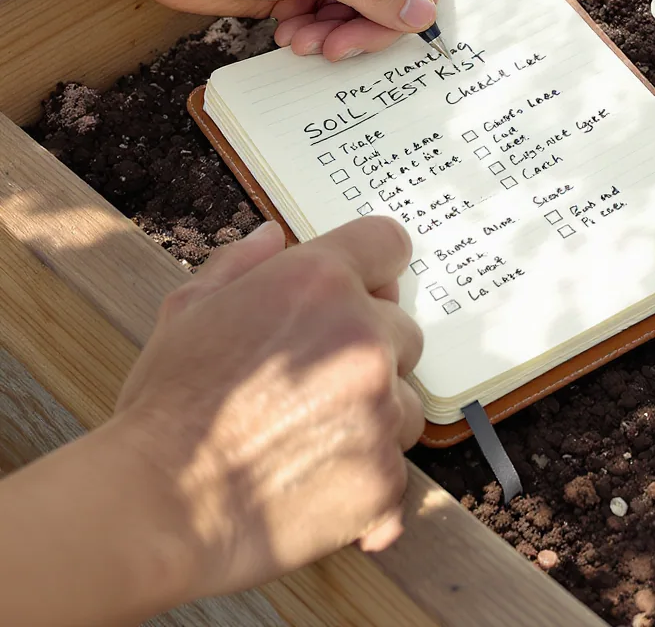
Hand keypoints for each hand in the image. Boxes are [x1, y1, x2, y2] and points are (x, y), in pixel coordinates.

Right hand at [114, 217, 423, 600]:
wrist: (160, 508)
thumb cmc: (168, 408)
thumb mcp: (188, 311)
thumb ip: (240, 263)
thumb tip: (272, 236)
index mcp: (319, 283)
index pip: (388, 244)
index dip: (373, 267)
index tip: (364, 289)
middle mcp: (361, 337)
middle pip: (403, 329)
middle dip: (369, 348)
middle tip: (312, 379)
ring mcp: (380, 407)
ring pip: (405, 399)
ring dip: (373, 411)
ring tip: (308, 432)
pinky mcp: (385, 473)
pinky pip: (396, 461)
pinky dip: (365, 470)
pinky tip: (314, 475)